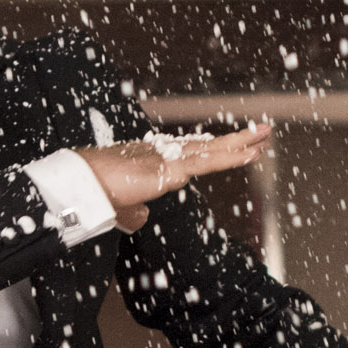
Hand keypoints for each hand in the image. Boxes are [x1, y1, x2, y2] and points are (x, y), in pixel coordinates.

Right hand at [75, 122, 272, 230]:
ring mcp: (168, 158)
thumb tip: (143, 217)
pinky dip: (230, 158)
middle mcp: (164, 153)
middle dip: (236, 140)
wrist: (83, 187)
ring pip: (213, 149)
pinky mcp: (171, 168)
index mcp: (154, 160)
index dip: (215, 148)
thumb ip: (136, 212)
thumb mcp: (123, 208)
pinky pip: (208, 163)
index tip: (234, 144)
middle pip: (208, 145)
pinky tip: (249, 154)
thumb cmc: (97, 195)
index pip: (193, 152)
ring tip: (264, 135)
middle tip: (261, 131)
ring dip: (241, 143)